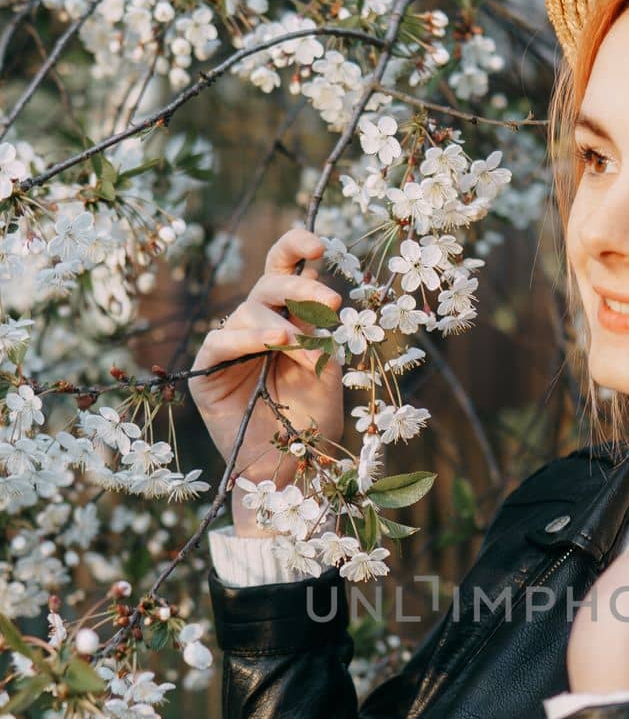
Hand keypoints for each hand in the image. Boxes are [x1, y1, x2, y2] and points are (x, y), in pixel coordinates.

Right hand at [189, 227, 344, 534]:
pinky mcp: (208, 372)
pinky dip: (244, 339)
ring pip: (247, 312)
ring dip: (276, 324)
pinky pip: (220, 342)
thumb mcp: (326, 376)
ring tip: (296, 344)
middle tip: (331, 305)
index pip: (287, 269)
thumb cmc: (311, 426)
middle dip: (300, 288)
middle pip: (269, 284)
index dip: (297, 247)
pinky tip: (269, 344)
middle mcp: (260, 327)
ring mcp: (232, 348)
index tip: (320, 245)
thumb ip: (319, 338)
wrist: (289, 473)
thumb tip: (315, 309)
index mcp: (291, 320)